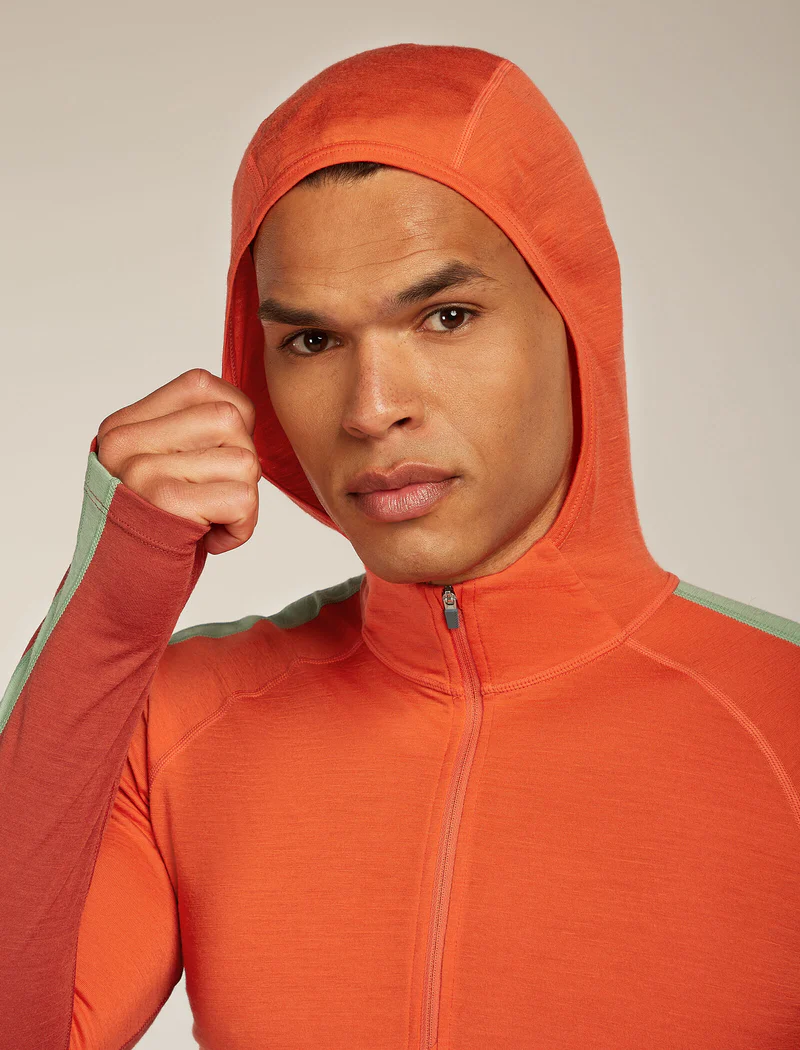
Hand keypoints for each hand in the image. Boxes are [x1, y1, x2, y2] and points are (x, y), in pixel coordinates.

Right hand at [96, 368, 259, 555]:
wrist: (119, 598)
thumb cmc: (154, 537)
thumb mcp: (160, 473)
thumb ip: (189, 434)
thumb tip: (244, 412)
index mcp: (123, 427)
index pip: (202, 385)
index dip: (234, 422)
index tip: (216, 462)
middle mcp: (126, 443)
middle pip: (230, 419)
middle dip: (243, 464)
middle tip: (216, 500)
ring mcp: (142, 471)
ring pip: (244, 460)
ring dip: (244, 500)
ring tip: (211, 521)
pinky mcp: (165, 504)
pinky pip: (243, 499)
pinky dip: (243, 528)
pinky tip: (212, 541)